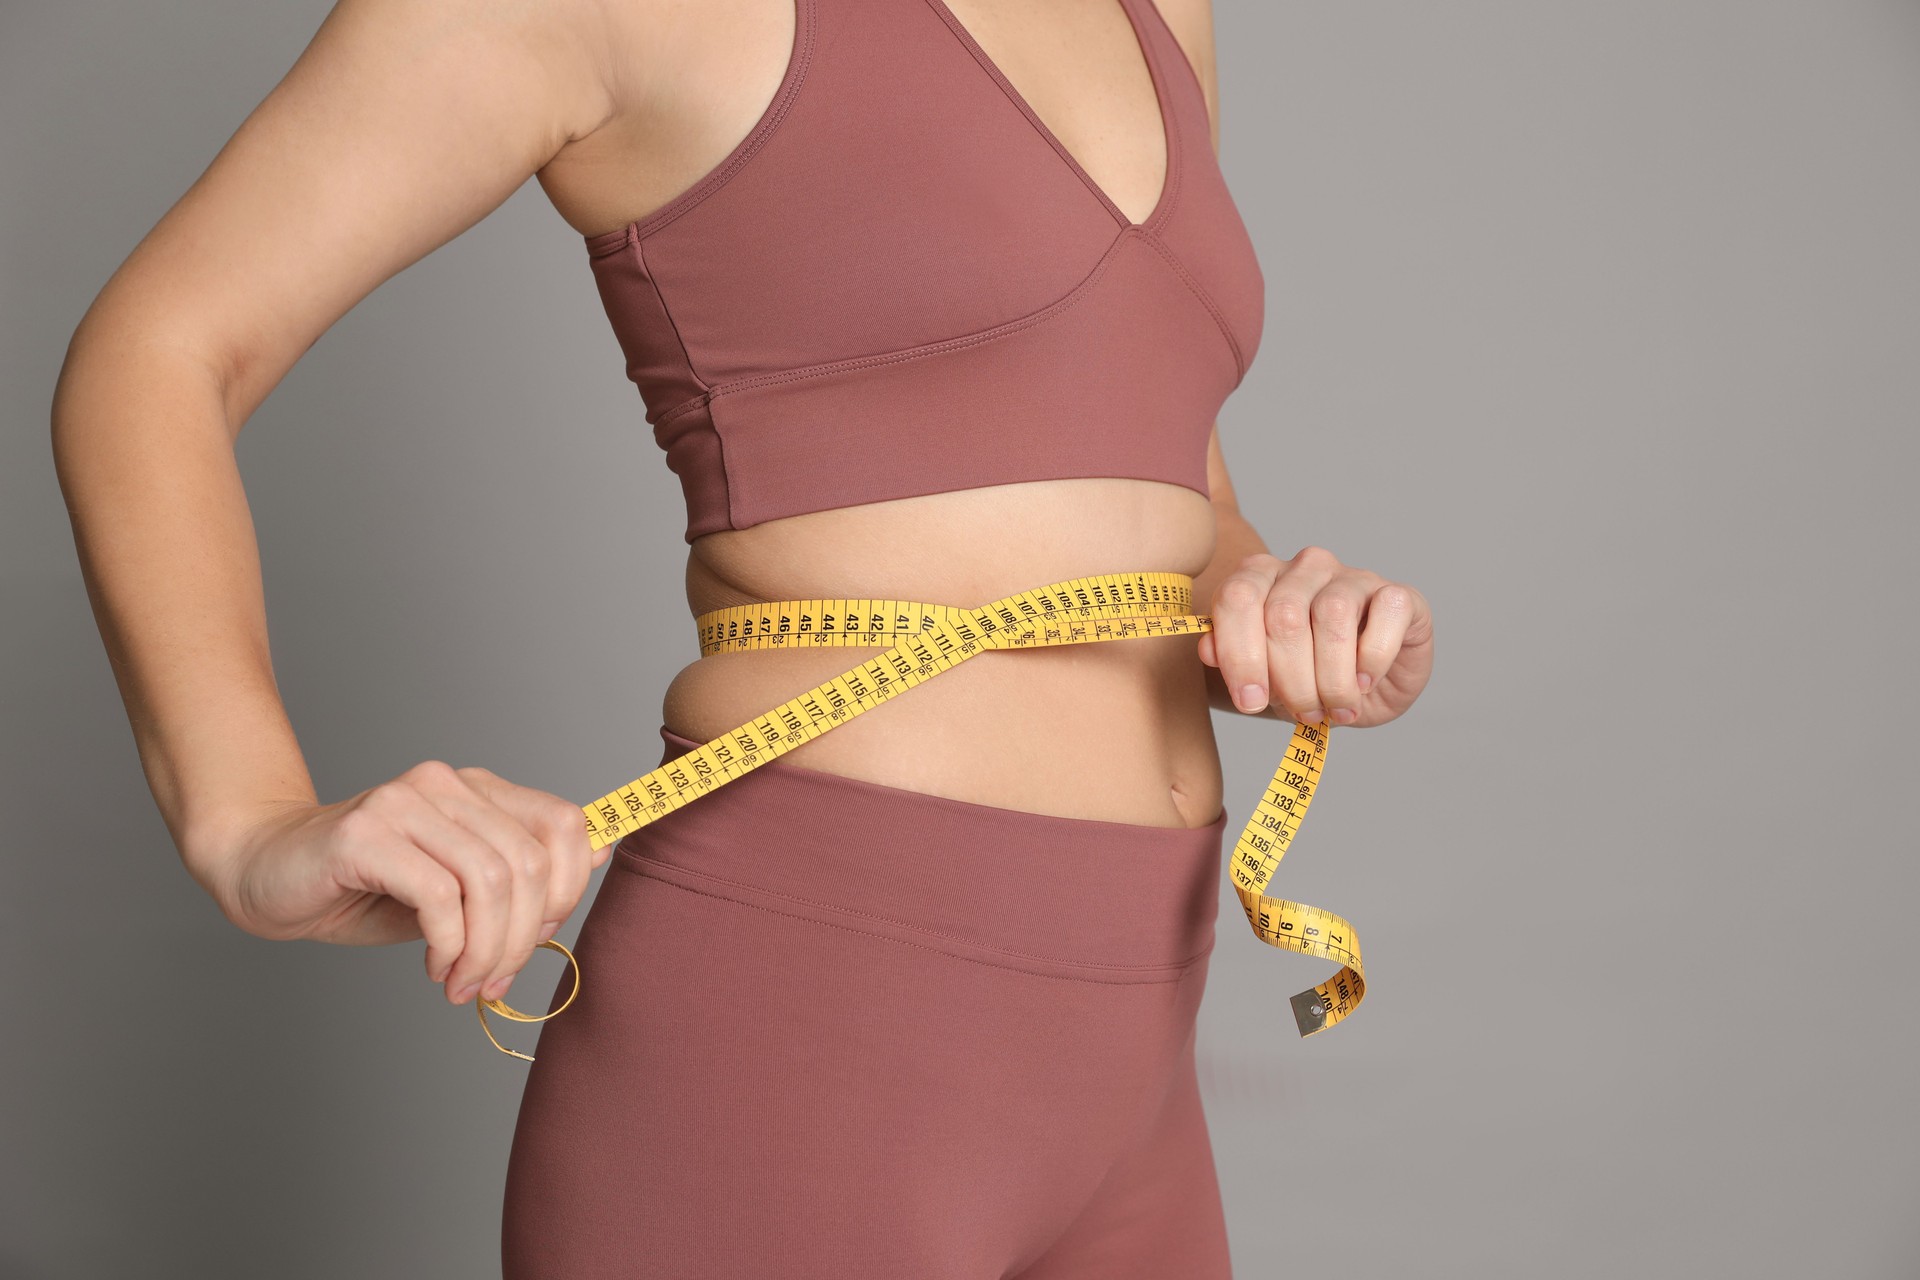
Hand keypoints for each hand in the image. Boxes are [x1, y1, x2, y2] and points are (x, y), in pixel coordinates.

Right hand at [201, 762, 605, 1007]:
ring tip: (462, 982)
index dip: (567, 892)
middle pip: (530, 863)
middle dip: (522, 938)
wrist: (263, 871)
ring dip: (486, 950)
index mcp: (477, 790)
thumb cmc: (363, 887)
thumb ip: (518, 874)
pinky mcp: (365, 833)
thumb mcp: (454, 889)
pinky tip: (433, 966)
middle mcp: (446, 784)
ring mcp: (404, 802)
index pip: (563, 826)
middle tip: (492, 981)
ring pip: (490, 881)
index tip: (535, 942)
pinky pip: (439, 896)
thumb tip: (597, 854)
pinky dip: (449, 945)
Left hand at [1197, 546, 1432, 728]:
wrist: (1365, 688)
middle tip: (1304, 712)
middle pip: (1284, 615)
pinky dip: (1372, 661)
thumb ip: (1231, 657)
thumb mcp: (1263, 677)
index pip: (1237, 598)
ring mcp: (1352, 576)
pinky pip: (1384, 617)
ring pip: (1333, 617)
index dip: (1240, 654)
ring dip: (1332, 678)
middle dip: (1290, 679)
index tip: (1251, 701)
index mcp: (1260, 577)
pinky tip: (1365, 683)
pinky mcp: (1397, 594)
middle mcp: (1304, 567)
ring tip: (1336, 708)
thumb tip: (1207, 648)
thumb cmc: (1305, 676)